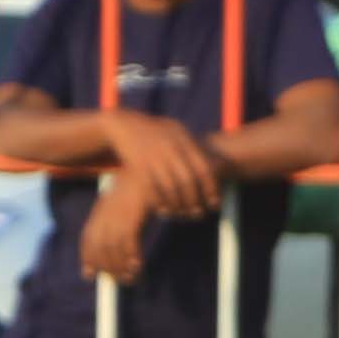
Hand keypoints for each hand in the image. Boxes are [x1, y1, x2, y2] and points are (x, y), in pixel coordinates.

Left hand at [79, 177, 149, 283]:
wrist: (158, 165)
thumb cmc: (148, 185)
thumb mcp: (130, 200)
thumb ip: (122, 217)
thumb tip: (123, 239)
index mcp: (103, 207)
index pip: (88, 237)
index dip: (87, 257)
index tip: (89, 274)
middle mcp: (107, 211)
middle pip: (99, 245)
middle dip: (105, 266)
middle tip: (117, 281)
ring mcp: (120, 212)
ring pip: (112, 247)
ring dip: (120, 267)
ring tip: (130, 279)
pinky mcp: (135, 212)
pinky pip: (129, 241)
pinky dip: (132, 257)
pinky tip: (138, 267)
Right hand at [104, 110, 229, 215]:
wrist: (122, 124)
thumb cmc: (156, 131)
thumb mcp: (177, 131)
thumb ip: (195, 147)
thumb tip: (216, 167)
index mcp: (183, 140)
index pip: (203, 169)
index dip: (211, 189)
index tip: (215, 203)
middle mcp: (168, 149)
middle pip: (188, 181)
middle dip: (195, 200)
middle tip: (199, 213)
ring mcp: (152, 157)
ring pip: (170, 187)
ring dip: (178, 204)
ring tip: (183, 214)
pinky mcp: (137, 165)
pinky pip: (151, 189)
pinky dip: (159, 202)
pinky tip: (164, 210)